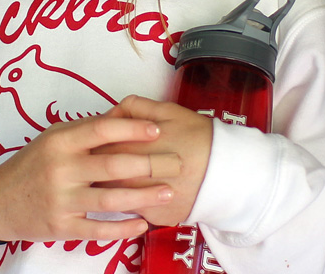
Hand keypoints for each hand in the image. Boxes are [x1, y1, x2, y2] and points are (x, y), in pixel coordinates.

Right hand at [0, 113, 174, 241]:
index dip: (132, 128)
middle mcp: (60, 169)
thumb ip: (89, 128)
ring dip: (143, 196)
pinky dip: (122, 228)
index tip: (159, 129)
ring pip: (110, 198)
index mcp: (60, 142)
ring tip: (168, 192)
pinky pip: (97, 229)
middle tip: (178, 162)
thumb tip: (126, 112)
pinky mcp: (61, 227)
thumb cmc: (34, 163)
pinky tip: (143, 223)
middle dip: (150, 164)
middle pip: (113, 165)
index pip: (102, 130)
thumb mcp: (54, 137)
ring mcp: (61, 200)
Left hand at [100, 95, 212, 226]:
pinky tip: (136, 195)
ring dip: (109, 188)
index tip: (95, 143)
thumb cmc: (199, 136)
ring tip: (114, 179)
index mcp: (135, 146)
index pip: (100, 147)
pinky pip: (134, 212)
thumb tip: (113, 111)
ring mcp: (145, 201)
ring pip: (114, 196)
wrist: (228, 170)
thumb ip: (137, 107)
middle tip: (98, 163)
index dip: (96, 145)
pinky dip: (131, 203)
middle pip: (103, 174)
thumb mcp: (170, 111)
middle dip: (98, 168)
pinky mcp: (156, 218)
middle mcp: (135, 177)